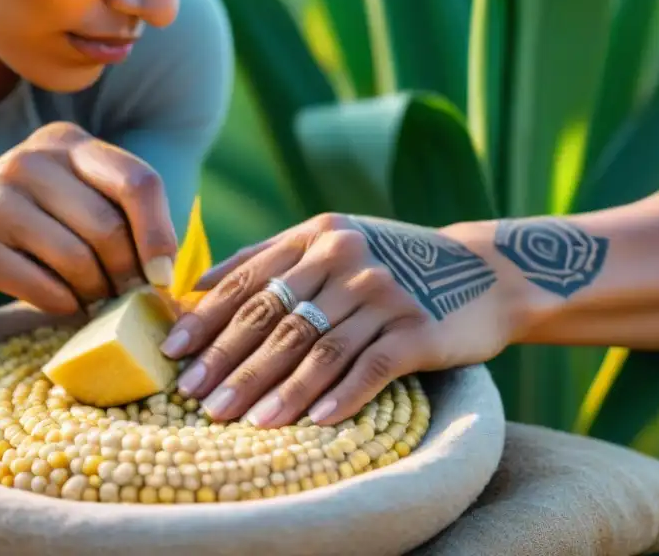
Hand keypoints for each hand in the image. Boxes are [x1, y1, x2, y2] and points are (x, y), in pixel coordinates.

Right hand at [0, 122, 176, 314]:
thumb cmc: (24, 216)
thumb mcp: (68, 189)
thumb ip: (115, 210)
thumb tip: (167, 270)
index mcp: (67, 143)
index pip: (137, 181)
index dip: (160, 232)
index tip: (163, 273)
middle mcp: (31, 162)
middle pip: (109, 227)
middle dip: (128, 272)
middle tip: (130, 296)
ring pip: (77, 260)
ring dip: (96, 292)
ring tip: (96, 300)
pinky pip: (41, 286)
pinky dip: (63, 304)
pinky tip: (65, 304)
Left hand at [158, 213, 518, 427]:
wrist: (485, 271)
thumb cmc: (394, 261)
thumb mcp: (335, 240)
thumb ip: (272, 256)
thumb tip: (197, 288)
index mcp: (319, 235)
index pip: (251, 281)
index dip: (209, 320)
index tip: (174, 354)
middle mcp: (348, 258)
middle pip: (276, 319)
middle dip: (231, 363)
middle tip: (196, 399)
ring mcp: (384, 292)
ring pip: (316, 349)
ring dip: (276, 390)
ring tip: (242, 422)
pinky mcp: (417, 328)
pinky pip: (368, 368)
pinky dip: (337, 396)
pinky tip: (310, 422)